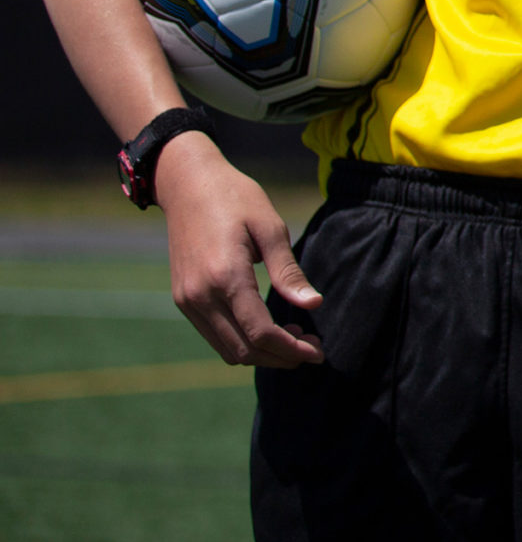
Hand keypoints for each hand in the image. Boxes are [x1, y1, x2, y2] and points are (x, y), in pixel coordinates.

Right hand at [156, 131, 324, 366]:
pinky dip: (242, 341)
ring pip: (227, 349)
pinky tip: (268, 327)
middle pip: (244, 349)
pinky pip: (214, 335)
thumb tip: (313, 304)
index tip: (318, 353)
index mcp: (225, 277)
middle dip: (280, 357)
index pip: (260, 332)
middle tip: (312, 348)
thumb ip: (288, 271)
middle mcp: (200, 295)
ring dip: (262, 354)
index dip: (291, 349)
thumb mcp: (270, 228)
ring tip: (295, 337)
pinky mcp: (183, 299)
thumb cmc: (236, 198)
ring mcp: (187, 300)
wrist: (187, 184)